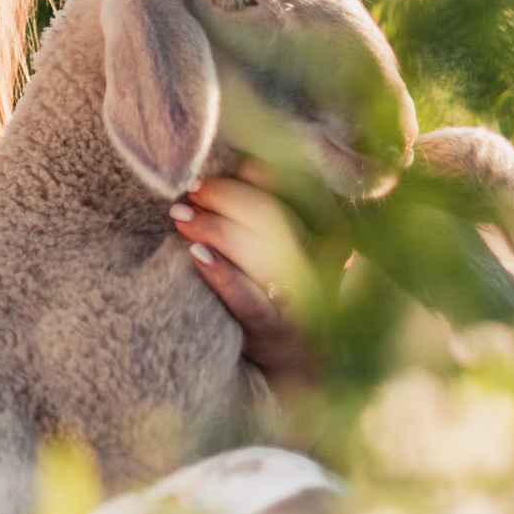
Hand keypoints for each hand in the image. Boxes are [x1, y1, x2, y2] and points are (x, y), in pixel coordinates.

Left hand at [171, 168, 343, 392]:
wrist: (293, 356)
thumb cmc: (278, 279)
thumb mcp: (284, 235)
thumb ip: (266, 197)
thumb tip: (233, 157)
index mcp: (333, 225)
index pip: (296, 182)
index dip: (248, 172)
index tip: (210, 169)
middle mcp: (328, 259)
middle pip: (272, 215)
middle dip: (223, 198)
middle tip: (186, 194)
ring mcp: (308, 297)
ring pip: (262, 252)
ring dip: (215, 229)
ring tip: (180, 218)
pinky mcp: (281, 331)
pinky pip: (252, 300)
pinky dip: (222, 275)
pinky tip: (195, 256)